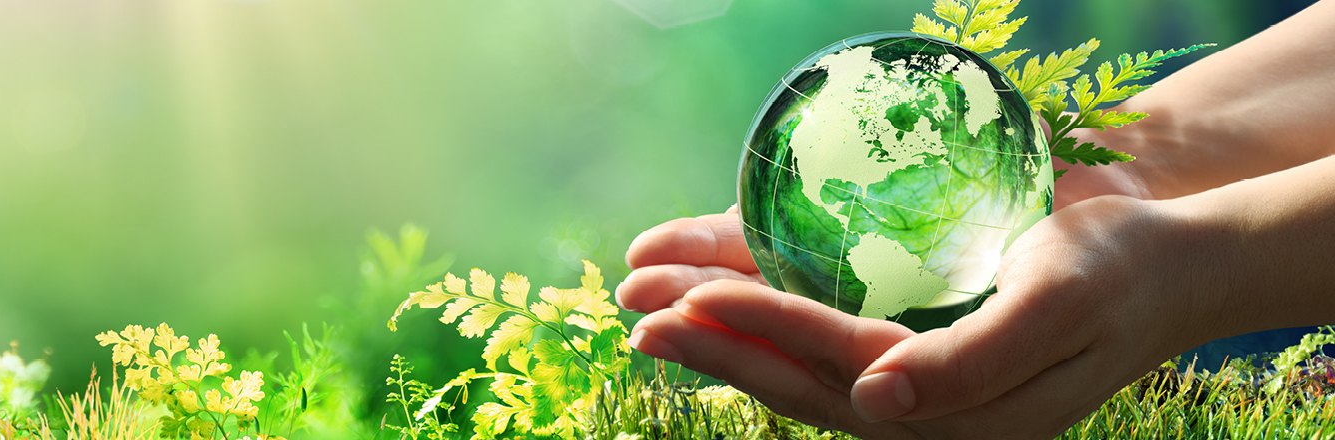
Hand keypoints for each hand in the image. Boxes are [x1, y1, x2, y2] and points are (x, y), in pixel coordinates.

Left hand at [621, 196, 1221, 438]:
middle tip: (635, 313)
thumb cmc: (1116, 275)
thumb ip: (969, 362)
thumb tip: (876, 403)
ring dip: (724, 339)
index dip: (761, 331)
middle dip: (713, 346)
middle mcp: (925, 411)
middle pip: (796, 381)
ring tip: (649, 310)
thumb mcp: (1055, 308)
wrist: (1165, 270)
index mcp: (959, 411)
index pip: (837, 367)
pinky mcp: (910, 365)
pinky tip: (717, 308)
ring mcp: (915, 392)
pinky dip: (765, 327)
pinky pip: (820, 351)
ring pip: (797, 370)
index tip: (691, 300)